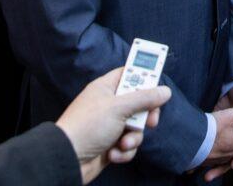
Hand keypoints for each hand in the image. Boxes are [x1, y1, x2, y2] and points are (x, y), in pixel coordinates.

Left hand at [55, 68, 171, 184]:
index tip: (158, 79)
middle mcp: (108, 105)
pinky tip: (113, 153)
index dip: (144, 75)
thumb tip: (164, 91)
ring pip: (136, 126)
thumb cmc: (87, 127)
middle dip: (145, 115)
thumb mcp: (119, 108)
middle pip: (139, 103)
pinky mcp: (111, 144)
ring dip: (133, 137)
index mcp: (106, 88)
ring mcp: (110, 125)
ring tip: (123, 142)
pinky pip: (128, 144)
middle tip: (150, 120)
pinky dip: (124, 151)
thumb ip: (144, 98)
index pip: (129, 73)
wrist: (67, 159)